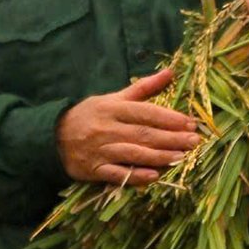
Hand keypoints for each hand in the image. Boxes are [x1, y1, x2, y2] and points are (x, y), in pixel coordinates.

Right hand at [56, 67, 202, 186]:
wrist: (53, 137)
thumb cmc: (90, 115)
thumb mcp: (113, 98)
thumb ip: (143, 88)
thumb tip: (170, 72)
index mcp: (113, 108)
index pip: (146, 112)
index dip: (169, 118)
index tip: (190, 123)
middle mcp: (108, 128)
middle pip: (144, 133)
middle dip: (171, 138)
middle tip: (194, 141)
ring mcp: (100, 150)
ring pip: (133, 153)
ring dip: (158, 156)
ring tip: (181, 157)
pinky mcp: (94, 169)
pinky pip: (116, 173)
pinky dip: (135, 176)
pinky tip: (153, 176)